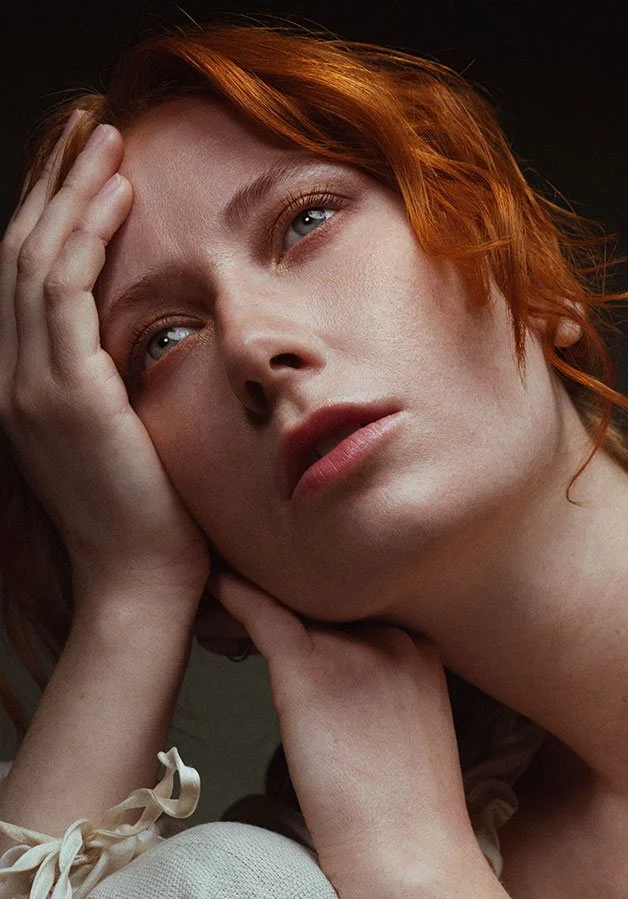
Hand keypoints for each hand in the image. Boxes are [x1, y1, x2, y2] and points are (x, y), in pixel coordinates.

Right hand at [0, 113, 209, 602]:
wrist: (142, 587)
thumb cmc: (155, 528)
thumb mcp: (135, 445)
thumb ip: (128, 391)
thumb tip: (157, 351)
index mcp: (30, 392)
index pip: (31, 283)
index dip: (54, 217)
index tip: (90, 172)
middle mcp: (15, 382)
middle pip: (20, 255)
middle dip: (54, 184)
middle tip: (90, 128)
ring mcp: (30, 386)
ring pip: (34, 259)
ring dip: (70, 191)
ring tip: (106, 140)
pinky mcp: (62, 393)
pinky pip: (62, 288)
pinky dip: (85, 234)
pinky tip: (115, 195)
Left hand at [207, 569, 480, 887]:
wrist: (409, 860)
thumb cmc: (402, 820)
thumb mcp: (407, 739)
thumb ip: (378, 697)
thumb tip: (332, 696)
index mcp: (422, 651)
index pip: (358, 605)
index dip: (316, 601)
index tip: (286, 600)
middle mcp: (394, 636)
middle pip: (326, 595)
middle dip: (285, 591)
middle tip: (243, 584)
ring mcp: (355, 649)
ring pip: (290, 598)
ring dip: (254, 591)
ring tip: (218, 588)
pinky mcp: (310, 671)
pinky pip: (261, 612)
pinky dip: (233, 594)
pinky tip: (212, 584)